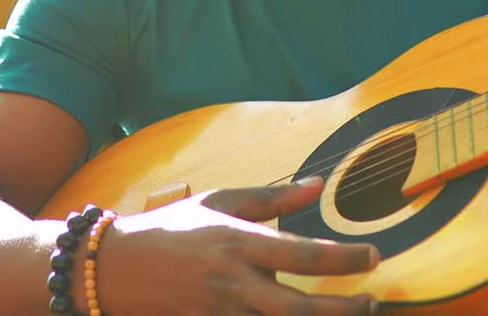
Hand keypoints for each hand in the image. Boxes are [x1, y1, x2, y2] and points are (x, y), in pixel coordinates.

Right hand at [93, 177, 378, 315]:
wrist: (113, 269)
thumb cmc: (172, 230)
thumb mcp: (219, 202)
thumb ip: (272, 198)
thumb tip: (318, 185)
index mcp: (237, 242)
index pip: (303, 253)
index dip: (344, 259)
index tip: (374, 257)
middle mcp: (232, 283)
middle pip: (299, 309)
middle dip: (344, 311)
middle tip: (374, 304)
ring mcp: (218, 314)